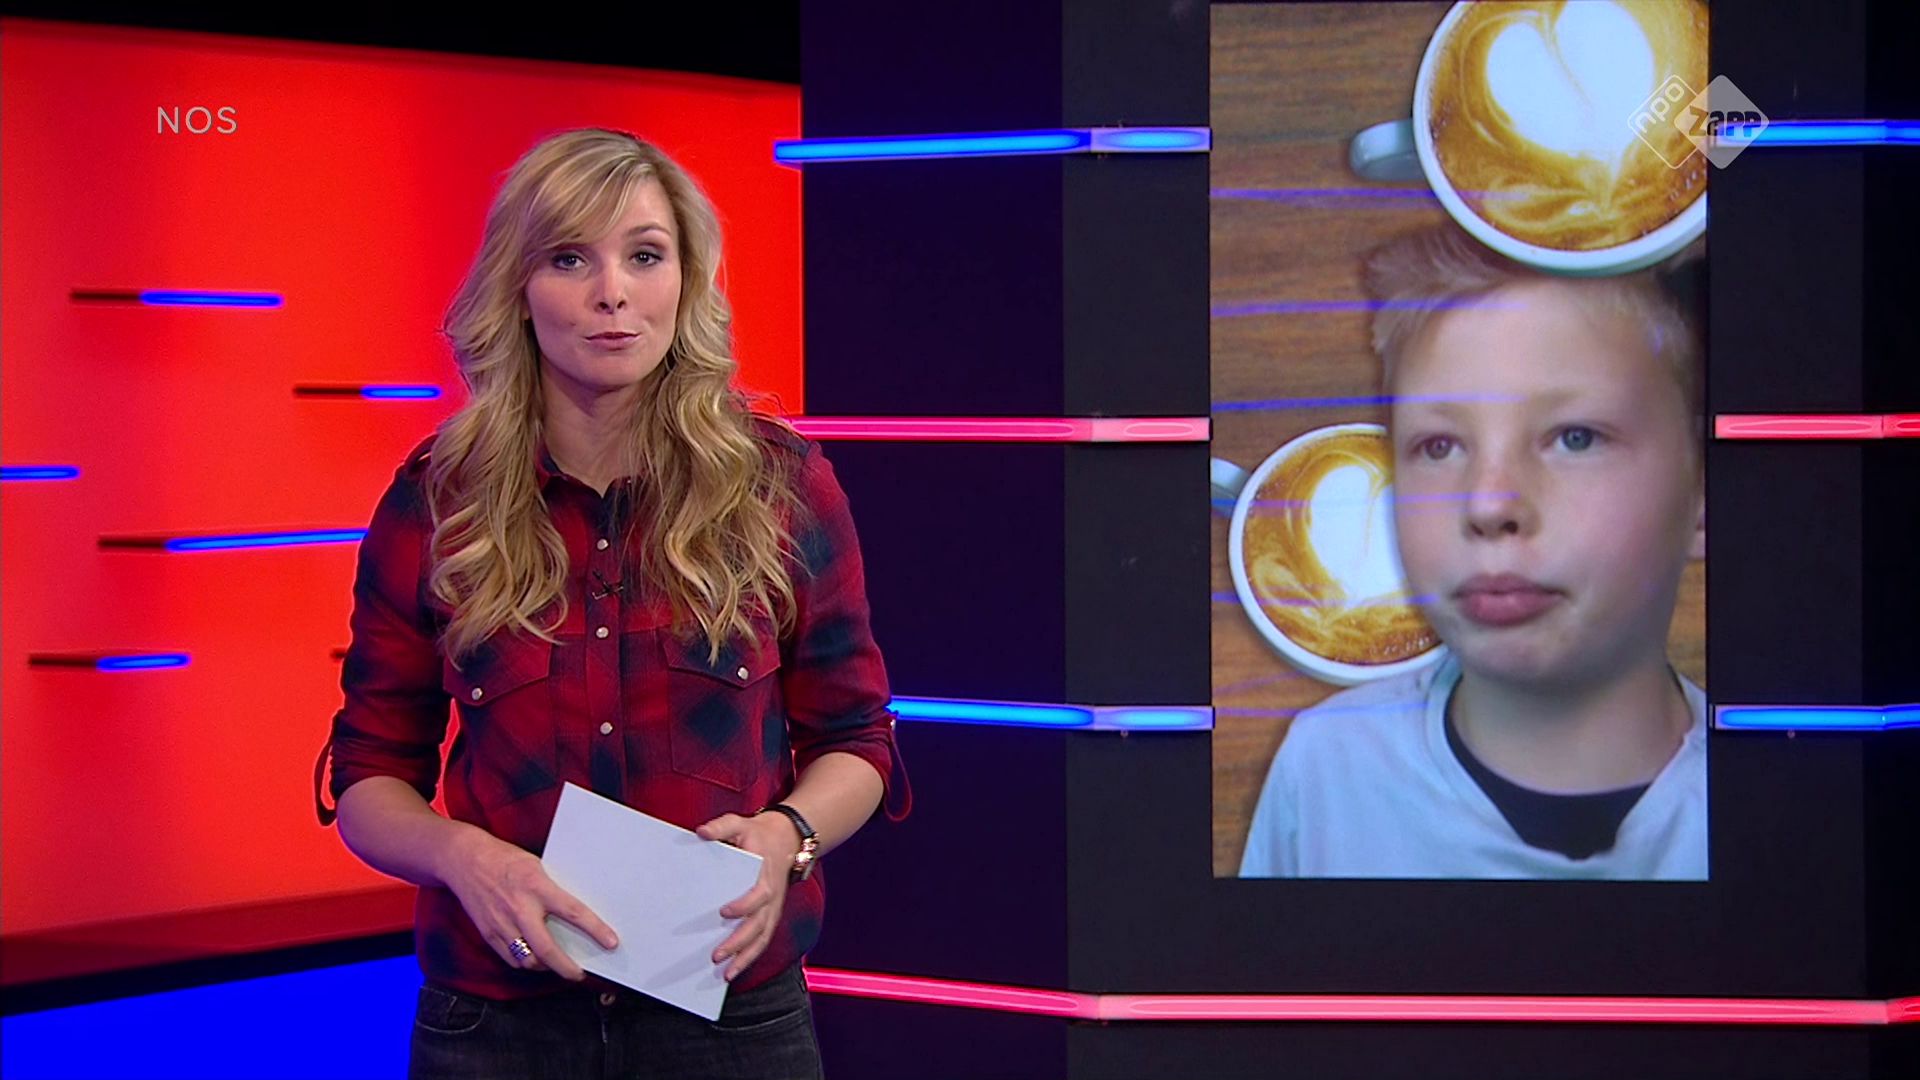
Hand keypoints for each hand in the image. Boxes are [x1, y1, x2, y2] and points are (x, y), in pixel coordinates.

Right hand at [439, 827, 618, 980]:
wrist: (464, 860)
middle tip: (579, 973)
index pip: (573, 912)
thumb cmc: (504, 860)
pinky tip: (535, 959)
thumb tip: (575, 912)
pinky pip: (511, 958)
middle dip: (567, 968)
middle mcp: (520, 909)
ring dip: (546, 967)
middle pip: (548, 950)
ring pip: (528, 960)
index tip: (611, 942)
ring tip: (558, 965)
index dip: (595, 930)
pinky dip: (526, 963)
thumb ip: (552, 889)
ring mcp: (502, 924)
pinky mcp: (489, 934)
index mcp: (537, 887)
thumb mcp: (537, 866)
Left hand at [695, 811, 801, 980]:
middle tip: (716, 955)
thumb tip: (701, 832)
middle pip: (758, 924)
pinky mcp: (770, 915)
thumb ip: (721, 827)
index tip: (724, 912)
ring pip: (762, 938)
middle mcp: (771, 895)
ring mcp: (772, 908)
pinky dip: (750, 957)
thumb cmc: (758, 833)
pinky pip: (762, 940)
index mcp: (764, 874)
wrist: (787, 838)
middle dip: (738, 942)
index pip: (758, 894)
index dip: (743, 905)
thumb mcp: (739, 823)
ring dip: (745, 957)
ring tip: (726, 974)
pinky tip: (733, 970)